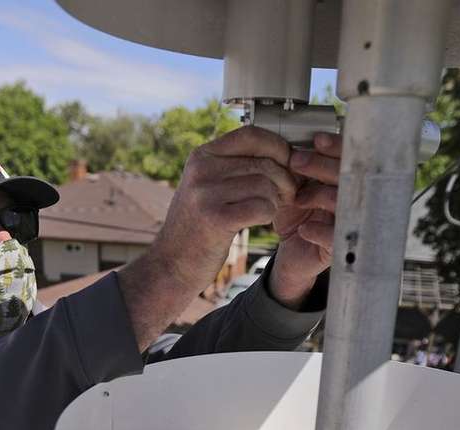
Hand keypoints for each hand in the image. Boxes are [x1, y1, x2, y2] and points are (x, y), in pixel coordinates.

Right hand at [151, 126, 296, 293]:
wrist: (171, 264)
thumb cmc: (197, 227)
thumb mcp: (207, 187)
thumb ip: (234, 167)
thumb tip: (282, 151)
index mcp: (201, 156)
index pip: (250, 135)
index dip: (278, 147)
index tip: (288, 163)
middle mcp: (201, 170)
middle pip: (264, 163)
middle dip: (284, 180)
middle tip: (285, 195)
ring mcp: (206, 194)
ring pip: (266, 185)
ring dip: (275, 201)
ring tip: (265, 211)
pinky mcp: (216, 219)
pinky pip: (263, 207)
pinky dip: (268, 215)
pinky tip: (258, 221)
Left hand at [270, 131, 340, 308]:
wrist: (292, 253)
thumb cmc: (295, 216)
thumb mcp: (292, 187)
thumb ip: (296, 168)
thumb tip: (290, 144)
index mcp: (342, 179)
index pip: (350, 157)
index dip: (337, 146)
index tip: (317, 140)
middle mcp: (351, 198)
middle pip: (348, 175)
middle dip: (322, 165)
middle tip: (295, 161)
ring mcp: (348, 222)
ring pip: (342, 202)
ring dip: (317, 196)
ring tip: (297, 199)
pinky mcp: (340, 246)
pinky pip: (335, 236)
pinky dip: (318, 231)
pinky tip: (303, 229)